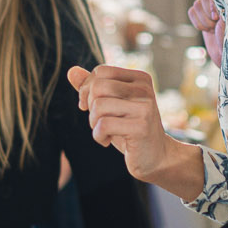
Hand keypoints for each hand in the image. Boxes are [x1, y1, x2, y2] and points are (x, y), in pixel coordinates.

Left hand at [70, 65, 201, 196]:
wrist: (155, 156)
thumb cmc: (129, 129)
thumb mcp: (111, 105)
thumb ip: (92, 87)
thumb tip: (71, 71)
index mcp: (140, 78)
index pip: (101, 71)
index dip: (87, 89)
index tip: (90, 106)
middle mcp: (144, 89)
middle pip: (98, 87)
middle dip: (90, 106)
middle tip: (99, 121)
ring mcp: (145, 107)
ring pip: (99, 105)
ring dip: (94, 123)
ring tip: (104, 131)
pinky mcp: (141, 127)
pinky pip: (104, 125)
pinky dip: (98, 136)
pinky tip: (106, 141)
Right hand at [188, 0, 225, 66]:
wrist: (226, 54)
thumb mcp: (227, 17)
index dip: (211, 0)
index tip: (217, 15)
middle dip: (208, 11)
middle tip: (217, 22)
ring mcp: (208, 6)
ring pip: (196, 4)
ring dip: (204, 20)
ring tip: (214, 28)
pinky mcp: (200, 14)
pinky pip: (191, 12)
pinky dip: (198, 23)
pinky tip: (208, 30)